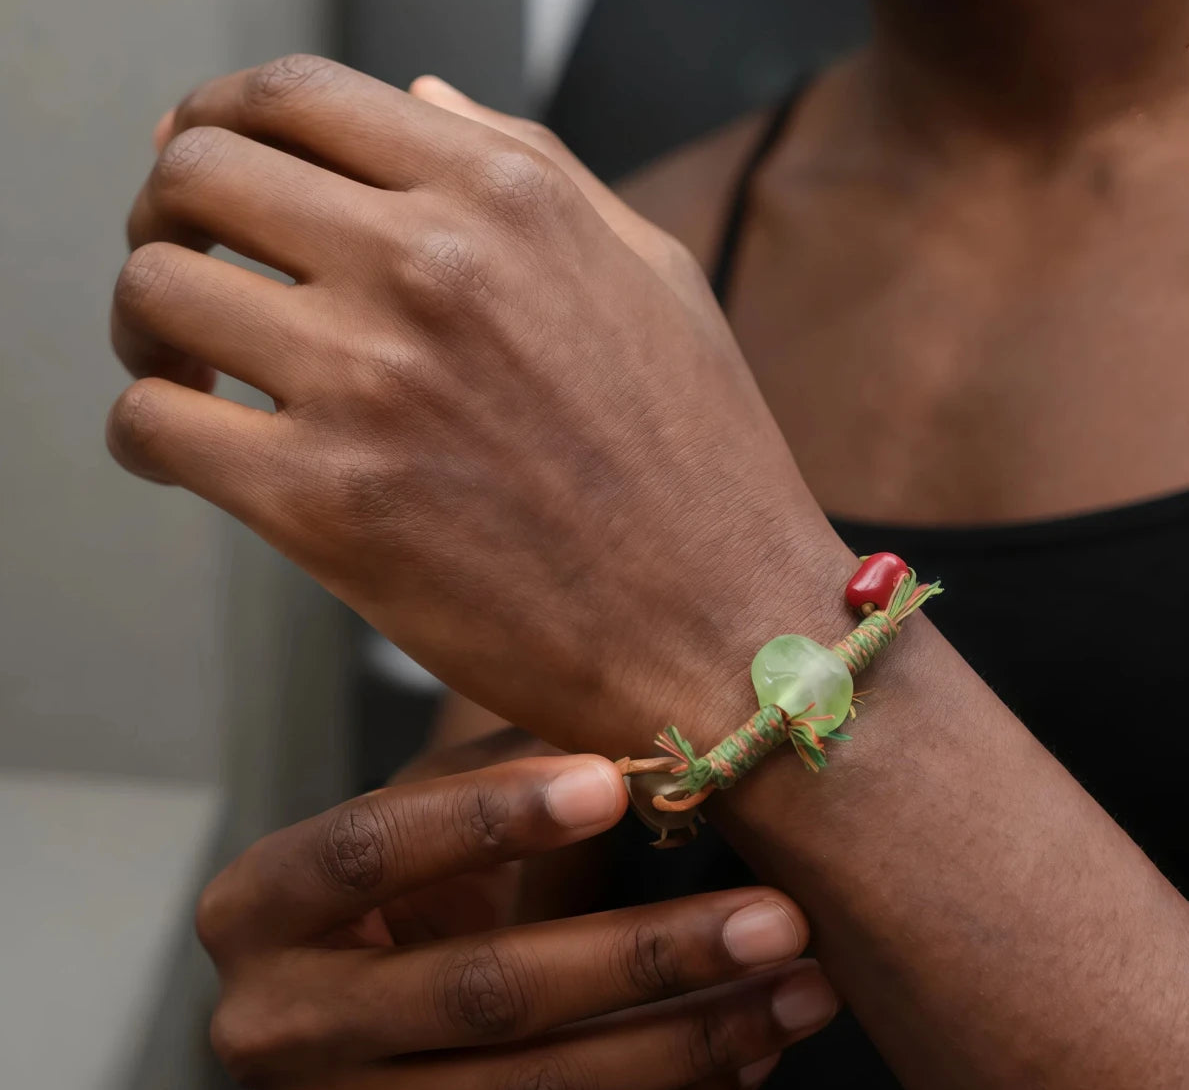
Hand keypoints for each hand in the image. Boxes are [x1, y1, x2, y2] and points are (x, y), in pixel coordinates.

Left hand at [107, 57, 853, 755]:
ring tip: (191, 367)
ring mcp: (372, 381)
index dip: (222, 120)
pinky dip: (151, 429)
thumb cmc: (701, 462)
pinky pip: (155, 425)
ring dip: (150, 325)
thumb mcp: (653, 274)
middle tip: (191, 268)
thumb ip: (534, 166)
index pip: (294, 95)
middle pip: (197, 172)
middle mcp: (430, 264)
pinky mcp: (327, 505)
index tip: (208, 167)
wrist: (724, 630)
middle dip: (170, 213)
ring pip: (156, 292)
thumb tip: (421, 97)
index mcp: (506, 196)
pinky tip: (199, 449)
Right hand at [198, 751, 837, 1088]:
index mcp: (262, 904)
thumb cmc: (406, 867)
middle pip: (476, 992)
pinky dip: (670, 1083)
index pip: (367, 849)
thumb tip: (647, 752)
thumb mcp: (426, 809)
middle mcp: (279, 1024)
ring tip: (800, 986)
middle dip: (639, 955)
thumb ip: (507, 774)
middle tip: (772, 916)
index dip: (486, 817)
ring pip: (534, 1089)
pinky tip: (752, 1042)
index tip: (611, 784)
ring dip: (686, 1038)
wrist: (353, 984)